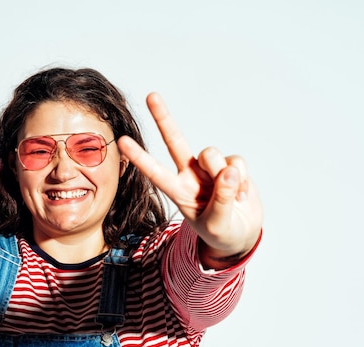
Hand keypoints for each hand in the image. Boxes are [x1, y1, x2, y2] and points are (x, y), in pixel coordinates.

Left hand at [118, 93, 262, 267]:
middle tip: (151, 96)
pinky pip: (236, 161)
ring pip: (212, 154)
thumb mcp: (217, 225)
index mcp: (178, 191)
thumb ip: (221, 200)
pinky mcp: (230, 164)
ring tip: (231, 198)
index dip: (139, 157)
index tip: (121, 142)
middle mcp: (190, 174)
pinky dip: (242, 180)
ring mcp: (209, 168)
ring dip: (225, 175)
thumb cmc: (220, 232)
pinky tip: (241, 195)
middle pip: (175, 141)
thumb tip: (227, 171)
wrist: (240, 234)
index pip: (155, 172)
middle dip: (163, 118)